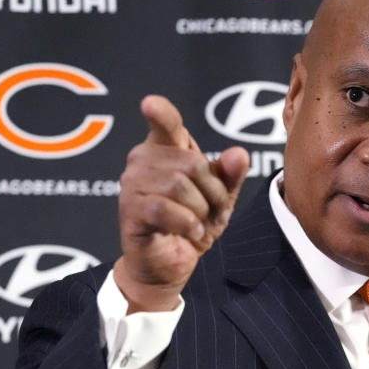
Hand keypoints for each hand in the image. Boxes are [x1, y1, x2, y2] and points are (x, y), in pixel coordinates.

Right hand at [113, 95, 248, 312]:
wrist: (169, 265)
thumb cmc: (191, 225)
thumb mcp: (220, 200)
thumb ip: (230, 175)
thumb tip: (239, 153)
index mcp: (167, 150)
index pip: (166, 125)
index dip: (161, 113)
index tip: (150, 104)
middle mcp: (144, 161)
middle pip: (192, 163)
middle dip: (213, 192)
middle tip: (213, 212)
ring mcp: (133, 184)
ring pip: (179, 186)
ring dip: (201, 210)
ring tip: (199, 224)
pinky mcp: (130, 210)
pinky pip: (164, 208)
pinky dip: (187, 224)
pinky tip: (190, 233)